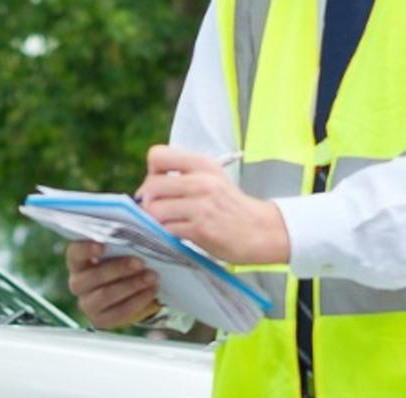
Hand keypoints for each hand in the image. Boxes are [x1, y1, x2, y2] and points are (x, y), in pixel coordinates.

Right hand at [65, 241, 160, 329]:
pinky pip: (119, 312)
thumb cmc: (122, 264)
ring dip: (132, 285)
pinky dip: (137, 301)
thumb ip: (122, 242)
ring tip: (151, 277)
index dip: (86, 249)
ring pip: (106, 295)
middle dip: (119, 268)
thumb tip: (140, 231)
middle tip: (140, 263)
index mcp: (78, 262)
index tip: (103, 246)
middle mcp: (78, 283)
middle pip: (94, 276)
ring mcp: (87, 304)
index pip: (74, 253)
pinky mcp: (100, 320)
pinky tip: (150, 291)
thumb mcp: (119, 251)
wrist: (128, 292)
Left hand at [136, 145, 290, 265]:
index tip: (159, 186)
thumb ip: (182, 176)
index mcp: (202, 164)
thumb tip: (145, 189)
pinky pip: (166, 229)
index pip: (157, 156)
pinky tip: (179, 233)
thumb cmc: (230, 206)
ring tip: (169, 222)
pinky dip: (166, 233)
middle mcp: (201, 181)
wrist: (260, 230)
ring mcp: (201, 205)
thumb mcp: (212, 178)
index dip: (151, 173)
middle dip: (147, 201)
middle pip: (151, 185)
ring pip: (154, 210)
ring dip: (155, 220)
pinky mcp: (200, 228)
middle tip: (157, 209)